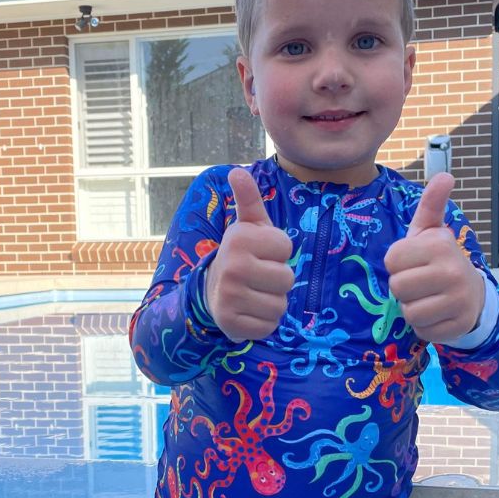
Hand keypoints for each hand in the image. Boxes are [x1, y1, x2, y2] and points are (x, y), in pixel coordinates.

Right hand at [206, 168, 293, 341]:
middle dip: (277, 279)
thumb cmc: (241, 255)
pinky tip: (248, 312)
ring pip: (281, 305)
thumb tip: (237, 172)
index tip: (260, 253)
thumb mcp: (247, 226)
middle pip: (287, 278)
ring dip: (272, 301)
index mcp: (238, 238)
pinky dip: (263, 322)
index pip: (286, 247)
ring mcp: (230, 297)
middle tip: (257, 276)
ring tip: (253, 293)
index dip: (278, 252)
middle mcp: (232, 267)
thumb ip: (248, 199)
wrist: (211, 292)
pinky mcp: (231, 324)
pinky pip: (269, 326)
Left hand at [384, 173, 484, 343]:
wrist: (472, 295)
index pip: (391, 261)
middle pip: (397, 287)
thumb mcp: (431, 232)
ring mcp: (457, 301)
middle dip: (404, 287)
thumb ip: (431, 205)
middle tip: (421, 282)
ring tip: (428, 298)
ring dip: (412, 308)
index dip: (398, 264)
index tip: (414, 263)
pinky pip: (422, 330)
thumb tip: (445, 175)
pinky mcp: (457, 327)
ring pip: (408, 311)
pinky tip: (437, 314)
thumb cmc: (440, 261)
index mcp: (440, 245)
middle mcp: (452, 271)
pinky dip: (424, 326)